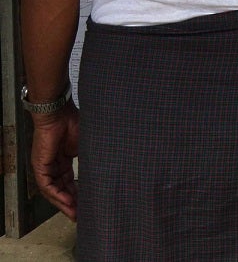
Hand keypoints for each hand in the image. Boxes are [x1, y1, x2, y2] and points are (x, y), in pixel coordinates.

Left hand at [30, 101, 79, 220]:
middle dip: (71, 203)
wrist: (60, 113)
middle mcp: (53, 166)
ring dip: (63, 203)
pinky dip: (56, 195)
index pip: (69, 182)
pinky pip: (47, 186)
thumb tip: (105, 169)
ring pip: (52, 191)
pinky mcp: (40, 166)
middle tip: (81, 214)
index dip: (77, 194)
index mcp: (64, 160)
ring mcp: (45, 166)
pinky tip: (67, 202)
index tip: (87, 203)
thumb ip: (90, 159)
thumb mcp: (86, 145)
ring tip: (74, 213)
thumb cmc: (74, 123)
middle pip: (60, 189)